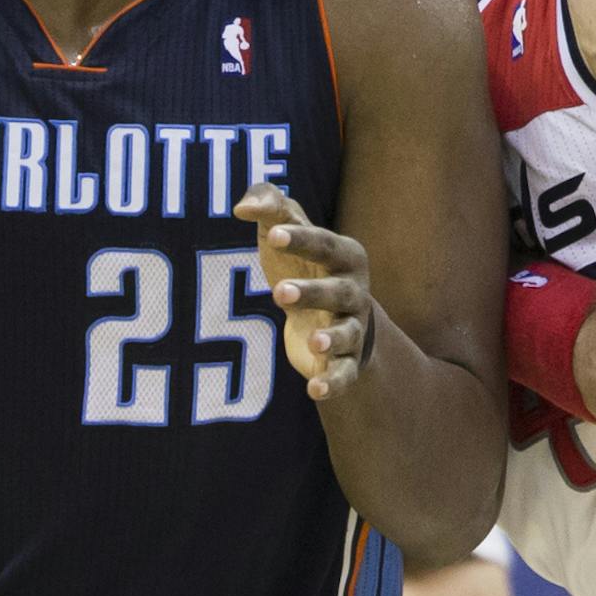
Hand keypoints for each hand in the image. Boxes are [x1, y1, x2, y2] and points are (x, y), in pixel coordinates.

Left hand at [234, 184, 375, 400]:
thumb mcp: (285, 230)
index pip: (323, 243)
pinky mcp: (345, 362)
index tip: (272, 234)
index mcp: (344, 254)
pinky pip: (345, 374)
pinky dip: (334, 383)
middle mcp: (353, 291)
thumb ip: (268, 206)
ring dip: (333, 338)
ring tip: (314, 341)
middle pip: (338, 291)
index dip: (300, 238)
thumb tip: (241, 206)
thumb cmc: (302, 264)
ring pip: (347, 333)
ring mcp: (352, 328)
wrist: (327, 317)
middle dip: (313, 291)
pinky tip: (315, 390)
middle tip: (279, 292)